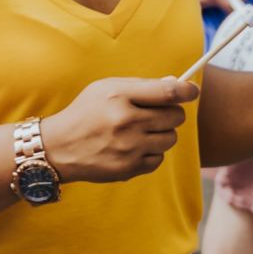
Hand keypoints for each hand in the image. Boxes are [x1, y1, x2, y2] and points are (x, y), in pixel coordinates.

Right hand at [40, 73, 196, 183]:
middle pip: (175, 117)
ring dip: (162, 133)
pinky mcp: (129, 169)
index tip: (193, 91)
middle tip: (157, 113)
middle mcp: (126, 122)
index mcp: (119, 96)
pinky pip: (158, 159)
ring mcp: (128, 148)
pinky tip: (133, 147)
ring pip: (170, 139)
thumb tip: (177, 84)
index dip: (187, 91)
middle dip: (171, 113)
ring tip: (142, 131)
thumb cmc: (86, 112)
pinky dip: (151, 152)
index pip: (167, 92)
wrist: (59, 147)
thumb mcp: (106, 89)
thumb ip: (141, 86)